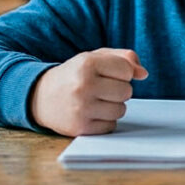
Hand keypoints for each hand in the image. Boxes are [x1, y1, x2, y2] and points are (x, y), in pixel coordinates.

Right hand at [30, 48, 147, 136]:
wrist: (40, 96)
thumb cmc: (75, 74)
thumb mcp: (95, 57)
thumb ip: (124, 58)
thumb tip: (144, 74)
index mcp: (87, 63)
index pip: (126, 70)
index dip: (122, 72)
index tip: (108, 73)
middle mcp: (83, 85)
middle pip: (126, 91)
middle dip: (119, 90)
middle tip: (102, 88)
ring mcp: (81, 108)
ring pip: (121, 110)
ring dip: (113, 106)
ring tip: (96, 100)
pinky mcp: (80, 127)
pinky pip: (111, 126)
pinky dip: (105, 121)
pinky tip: (91, 113)